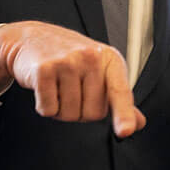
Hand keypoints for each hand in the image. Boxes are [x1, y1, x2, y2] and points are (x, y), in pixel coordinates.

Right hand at [0, 21, 145, 137]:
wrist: (31, 39)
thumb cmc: (70, 58)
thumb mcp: (100, 71)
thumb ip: (119, 98)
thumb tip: (138, 122)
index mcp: (110, 59)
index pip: (120, 91)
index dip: (123, 114)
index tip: (125, 131)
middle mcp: (91, 58)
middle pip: (92, 113)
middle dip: (81, 111)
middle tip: (72, 90)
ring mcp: (67, 61)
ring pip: (70, 114)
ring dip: (62, 110)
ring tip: (58, 88)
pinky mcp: (43, 69)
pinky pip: (48, 109)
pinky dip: (44, 106)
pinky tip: (45, 88)